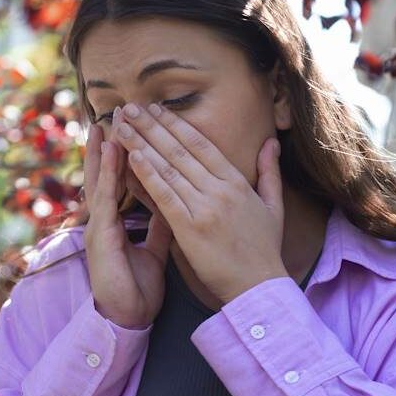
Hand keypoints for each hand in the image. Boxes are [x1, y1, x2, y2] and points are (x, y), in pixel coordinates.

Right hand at [83, 107, 173, 329]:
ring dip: (104, 149)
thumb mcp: (155, 248)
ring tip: (110, 120)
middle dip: (111, 143)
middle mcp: (105, 218)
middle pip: (106, 173)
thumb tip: (176, 202)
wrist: (127, 318)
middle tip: (117, 112)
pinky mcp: (99, 235)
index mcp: (118, 221)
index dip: (127, 153)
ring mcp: (99, 225)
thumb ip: (162, 223)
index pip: (122, 180)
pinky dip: (107, 173)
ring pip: (101, 179)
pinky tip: (111, 152)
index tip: (136, 126)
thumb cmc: (137, 288)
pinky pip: (104, 197)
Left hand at [110, 102, 287, 306]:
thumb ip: (269, 172)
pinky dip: (148, 175)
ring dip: (142, 144)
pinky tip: (132, 157)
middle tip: (129, 108)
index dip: (176, 125)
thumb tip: (271, 143)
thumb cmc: (264, 249)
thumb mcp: (273, 206)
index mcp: (237, 183)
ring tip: (122, 125)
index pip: (201, 145)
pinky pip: (165, 196)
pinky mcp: (191, 228)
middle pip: (180, 150)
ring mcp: (205, 208)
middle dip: (151, 126)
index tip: (155, 109)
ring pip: (168, 168)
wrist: (259, 287)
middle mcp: (220, 190)